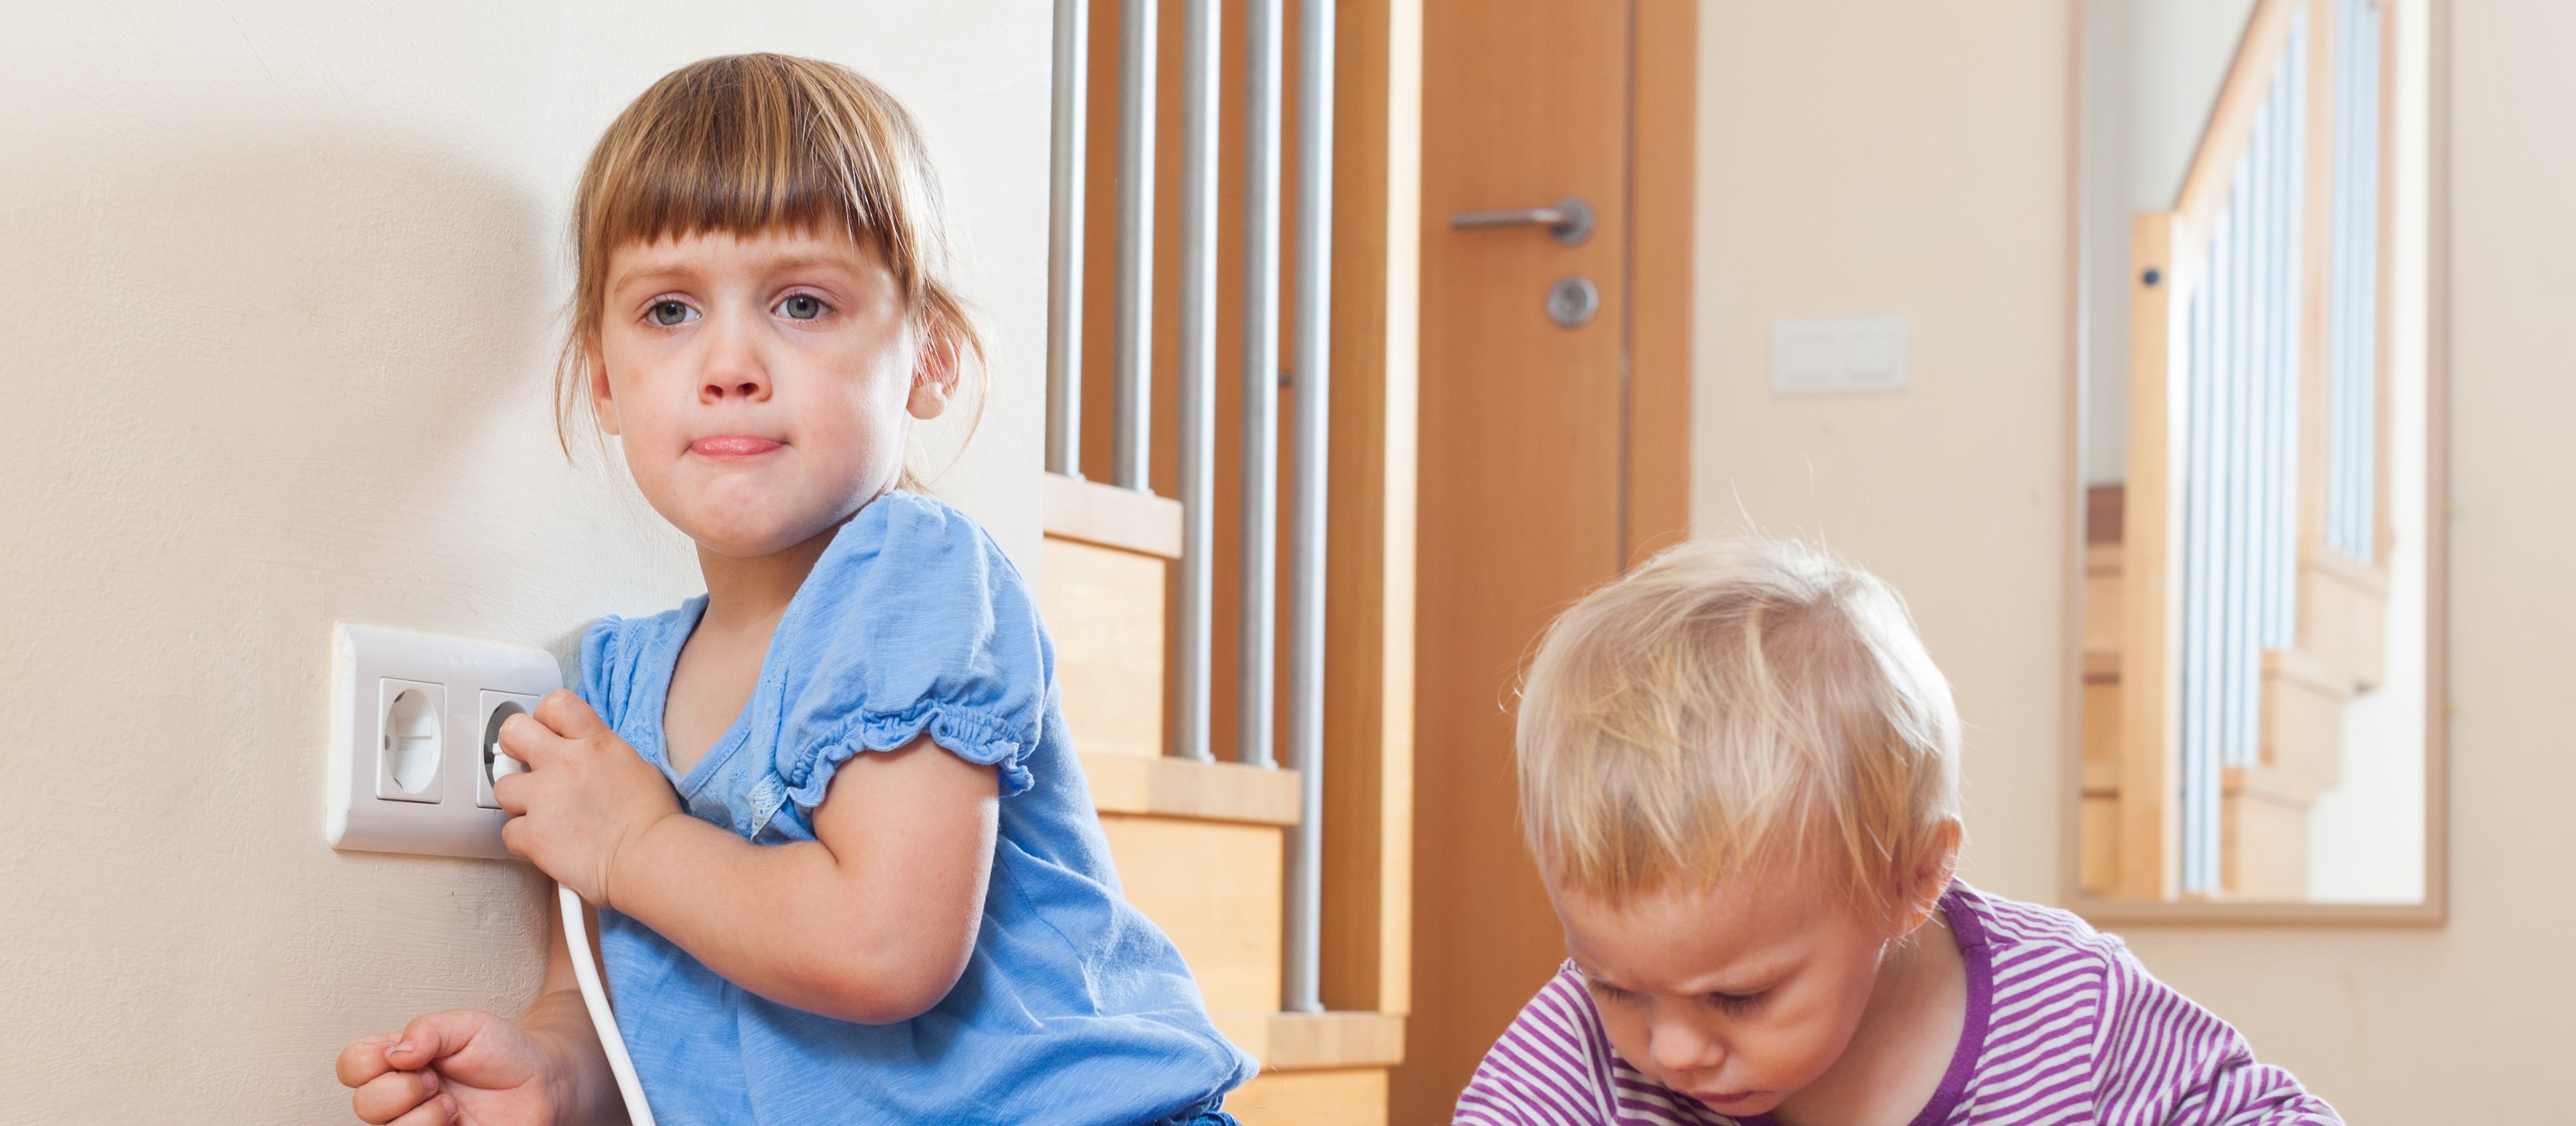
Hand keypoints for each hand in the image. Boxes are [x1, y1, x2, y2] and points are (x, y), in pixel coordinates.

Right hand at [336, 1010, 555, 1124]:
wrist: (543, 1084)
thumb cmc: (503, 1053)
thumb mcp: (467, 1025)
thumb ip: (428, 1029)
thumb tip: (395, 1052)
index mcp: (399, 1062)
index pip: (352, 1065)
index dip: (368, 1061)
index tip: (410, 1055)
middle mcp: (401, 1097)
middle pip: (364, 1103)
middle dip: (401, 1089)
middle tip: (437, 1080)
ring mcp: (418, 1124)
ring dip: (422, 1116)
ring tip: (453, 1105)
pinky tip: (456, 1122)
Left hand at [493, 690, 680, 907]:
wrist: (650, 857)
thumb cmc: (652, 818)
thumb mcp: (634, 765)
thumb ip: (600, 754)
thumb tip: (584, 758)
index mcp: (594, 742)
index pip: (555, 704)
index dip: (544, 717)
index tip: (546, 733)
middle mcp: (564, 764)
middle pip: (513, 732)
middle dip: (514, 746)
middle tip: (525, 763)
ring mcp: (545, 799)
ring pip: (503, 787)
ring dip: (518, 800)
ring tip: (542, 812)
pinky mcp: (534, 834)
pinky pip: (509, 832)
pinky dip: (525, 839)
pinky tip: (548, 842)